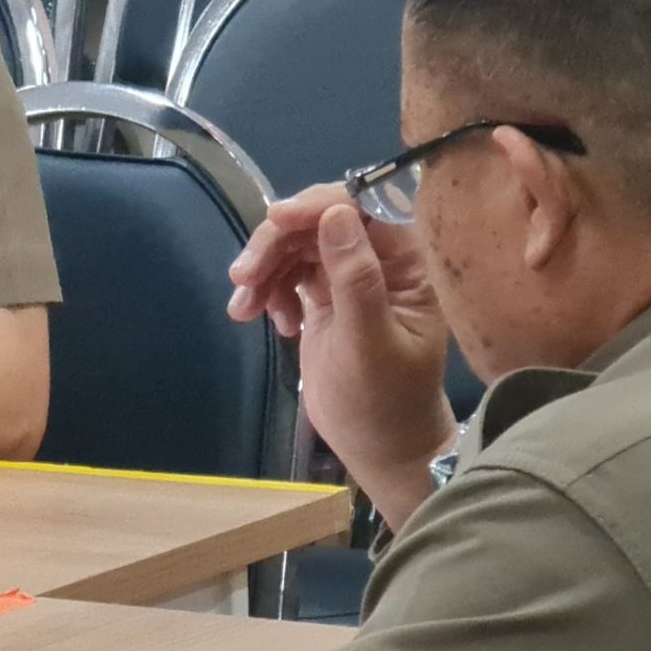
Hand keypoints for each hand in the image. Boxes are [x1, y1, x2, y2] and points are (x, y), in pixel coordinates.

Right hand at [227, 185, 457, 524]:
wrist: (378, 445)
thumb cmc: (383, 401)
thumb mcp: (369, 344)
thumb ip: (355, 279)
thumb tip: (335, 214)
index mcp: (408, 262)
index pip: (362, 207)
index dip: (316, 204)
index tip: (274, 219)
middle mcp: (380, 260)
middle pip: (319, 221)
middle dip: (277, 243)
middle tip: (242, 277)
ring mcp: (349, 276)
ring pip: (297, 245)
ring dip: (265, 269)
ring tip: (243, 309)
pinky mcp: (324, 296)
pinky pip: (288, 272)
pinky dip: (268, 289)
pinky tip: (268, 321)